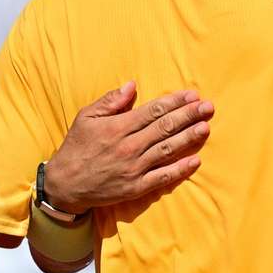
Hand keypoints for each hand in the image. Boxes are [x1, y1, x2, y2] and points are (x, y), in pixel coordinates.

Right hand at [43, 81, 213, 214]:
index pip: (153, 111)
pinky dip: (180, 170)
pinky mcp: (136, 187)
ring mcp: (134, 168)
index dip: (175, 102)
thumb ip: (110, 101)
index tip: (193, 95)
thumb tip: (132, 85)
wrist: (64, 186)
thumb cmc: (77, 147)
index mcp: (118, 128)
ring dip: (189, 138)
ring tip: (206, 127)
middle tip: (208, 107)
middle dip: (189, 116)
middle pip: (165, 128)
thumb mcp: (86, 118)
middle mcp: (129, 147)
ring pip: (167, 150)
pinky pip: (162, 178)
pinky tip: (195, 161)